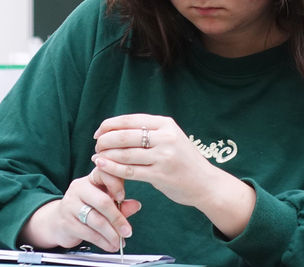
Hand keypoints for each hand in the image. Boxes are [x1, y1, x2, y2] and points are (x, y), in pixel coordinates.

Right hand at [18, 169, 140, 251]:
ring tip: (119, 241)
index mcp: (90, 179)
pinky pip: (89, 233)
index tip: (123, 197)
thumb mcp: (103, 202)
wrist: (56, 221)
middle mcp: (79, 189)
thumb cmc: (84, 208)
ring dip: (111, 234)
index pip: (103, 173)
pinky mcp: (67, 223)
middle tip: (127, 230)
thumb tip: (136, 205)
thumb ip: (120, 204)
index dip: (115, 184)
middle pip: (102, 201)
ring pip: (96, 220)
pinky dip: (103, 242)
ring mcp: (71, 205)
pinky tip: (110, 246)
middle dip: (118, 218)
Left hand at [93, 114, 214, 206]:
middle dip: (104, 140)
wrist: (206, 184)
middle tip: (97, 146)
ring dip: (106, 155)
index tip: (98, 133)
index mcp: (165, 124)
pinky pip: (129, 171)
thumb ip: (148, 131)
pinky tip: (102, 167)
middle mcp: (165, 137)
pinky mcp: (160, 176)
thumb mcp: (170, 137)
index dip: (109, 125)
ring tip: (96, 157)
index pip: (129, 120)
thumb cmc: (183, 160)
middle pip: (124, 135)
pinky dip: (112, 168)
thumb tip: (115, 129)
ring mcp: (163, 157)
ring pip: (124, 153)